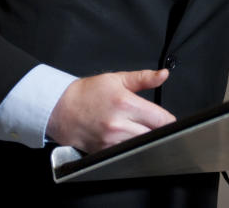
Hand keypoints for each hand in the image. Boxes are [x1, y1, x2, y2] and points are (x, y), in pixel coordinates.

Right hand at [46, 69, 175, 153]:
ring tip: (138, 130)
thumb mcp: (117, 79)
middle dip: (157, 130)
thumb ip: (144, 78)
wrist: (61, 108)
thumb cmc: (88, 93)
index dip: (168, 119)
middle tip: (153, 124)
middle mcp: (119, 124)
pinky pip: (126, 153)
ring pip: (141, 145)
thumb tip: (163, 75)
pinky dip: (130, 147)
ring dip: (144, 139)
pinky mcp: (104, 152)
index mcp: (125, 103)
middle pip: (154, 134)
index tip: (167, 119)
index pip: (160, 119)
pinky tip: (125, 138)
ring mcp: (111, 141)